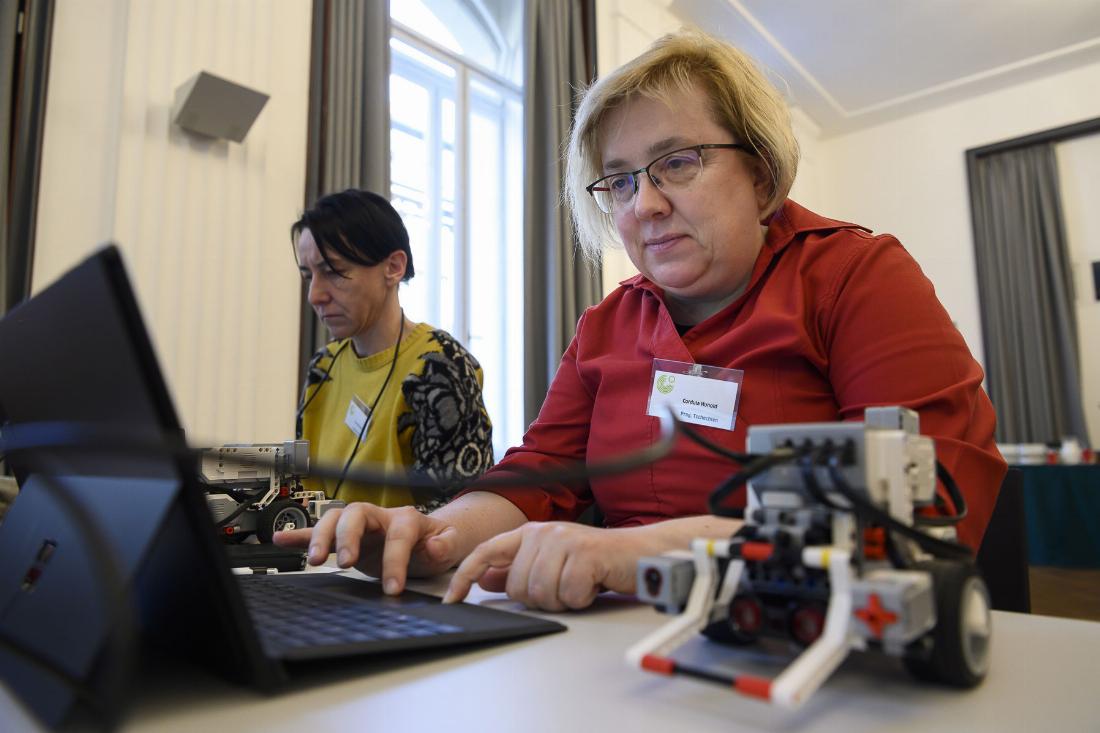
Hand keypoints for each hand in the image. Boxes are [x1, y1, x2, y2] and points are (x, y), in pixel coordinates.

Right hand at [273, 503, 460, 593]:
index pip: (397, 535)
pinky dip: (299, 536)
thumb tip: (433, 545)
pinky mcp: (345, 539)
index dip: (394, 560)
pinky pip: (318, 532)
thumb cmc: (437, 542)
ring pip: (334, 519)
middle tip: (345, 563)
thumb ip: (445, 545)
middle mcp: (378, 517)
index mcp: (406, 519)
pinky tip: (281, 540)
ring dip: (321, 537)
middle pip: (355, 514)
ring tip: (312, 559)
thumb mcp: (450, 544)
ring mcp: (360, 526)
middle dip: (347, 537)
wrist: (429, 540)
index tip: (393, 587)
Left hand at [443, 522, 640, 610]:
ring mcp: (563, 541)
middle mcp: (543, 532)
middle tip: (566, 586)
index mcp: (530, 533)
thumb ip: (518, 569)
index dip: (464, 576)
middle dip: (542, 598)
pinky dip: (582, 599)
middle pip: (518, 587)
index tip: (450, 599)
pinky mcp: (584, 554)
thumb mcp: (553, 563)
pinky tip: (593, 585)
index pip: (486, 552)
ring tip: (580, 584)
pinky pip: (567, 595)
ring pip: (541, 594)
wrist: (641, 554)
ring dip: (563, 600)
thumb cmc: (597, 562)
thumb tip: (484, 577)